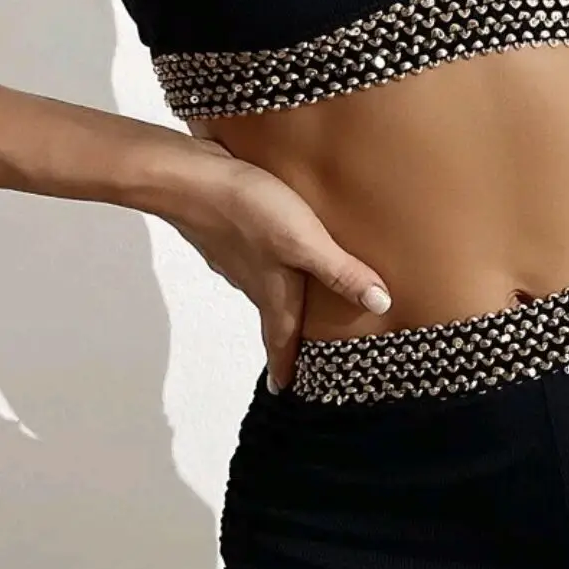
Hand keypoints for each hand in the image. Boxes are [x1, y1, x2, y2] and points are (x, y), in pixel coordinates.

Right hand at [160, 138, 391, 390]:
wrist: (187, 177)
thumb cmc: (248, 211)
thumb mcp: (306, 243)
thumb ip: (342, 272)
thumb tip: (381, 306)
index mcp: (272, 293)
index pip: (280, 340)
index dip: (285, 366)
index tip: (284, 391)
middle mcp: (251, 280)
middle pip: (273, 316)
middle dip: (285, 336)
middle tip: (297, 352)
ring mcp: (235, 256)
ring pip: (262, 285)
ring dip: (277, 298)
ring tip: (294, 301)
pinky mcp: (227, 230)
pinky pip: (252, 257)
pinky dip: (266, 264)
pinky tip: (275, 248)